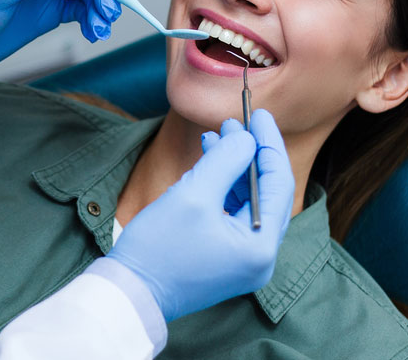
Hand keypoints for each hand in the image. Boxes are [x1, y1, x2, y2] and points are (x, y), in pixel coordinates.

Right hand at [106, 110, 295, 321]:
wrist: (128, 293)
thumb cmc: (158, 248)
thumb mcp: (194, 194)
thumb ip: (226, 160)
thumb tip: (246, 138)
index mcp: (260, 247)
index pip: (278, 184)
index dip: (269, 144)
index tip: (259, 114)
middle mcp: (260, 258)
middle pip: (267, 193)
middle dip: (251, 154)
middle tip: (238, 121)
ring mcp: (243, 261)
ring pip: (249, 201)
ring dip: (235, 168)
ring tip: (216, 137)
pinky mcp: (226, 259)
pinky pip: (234, 214)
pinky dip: (224, 187)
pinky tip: (207, 163)